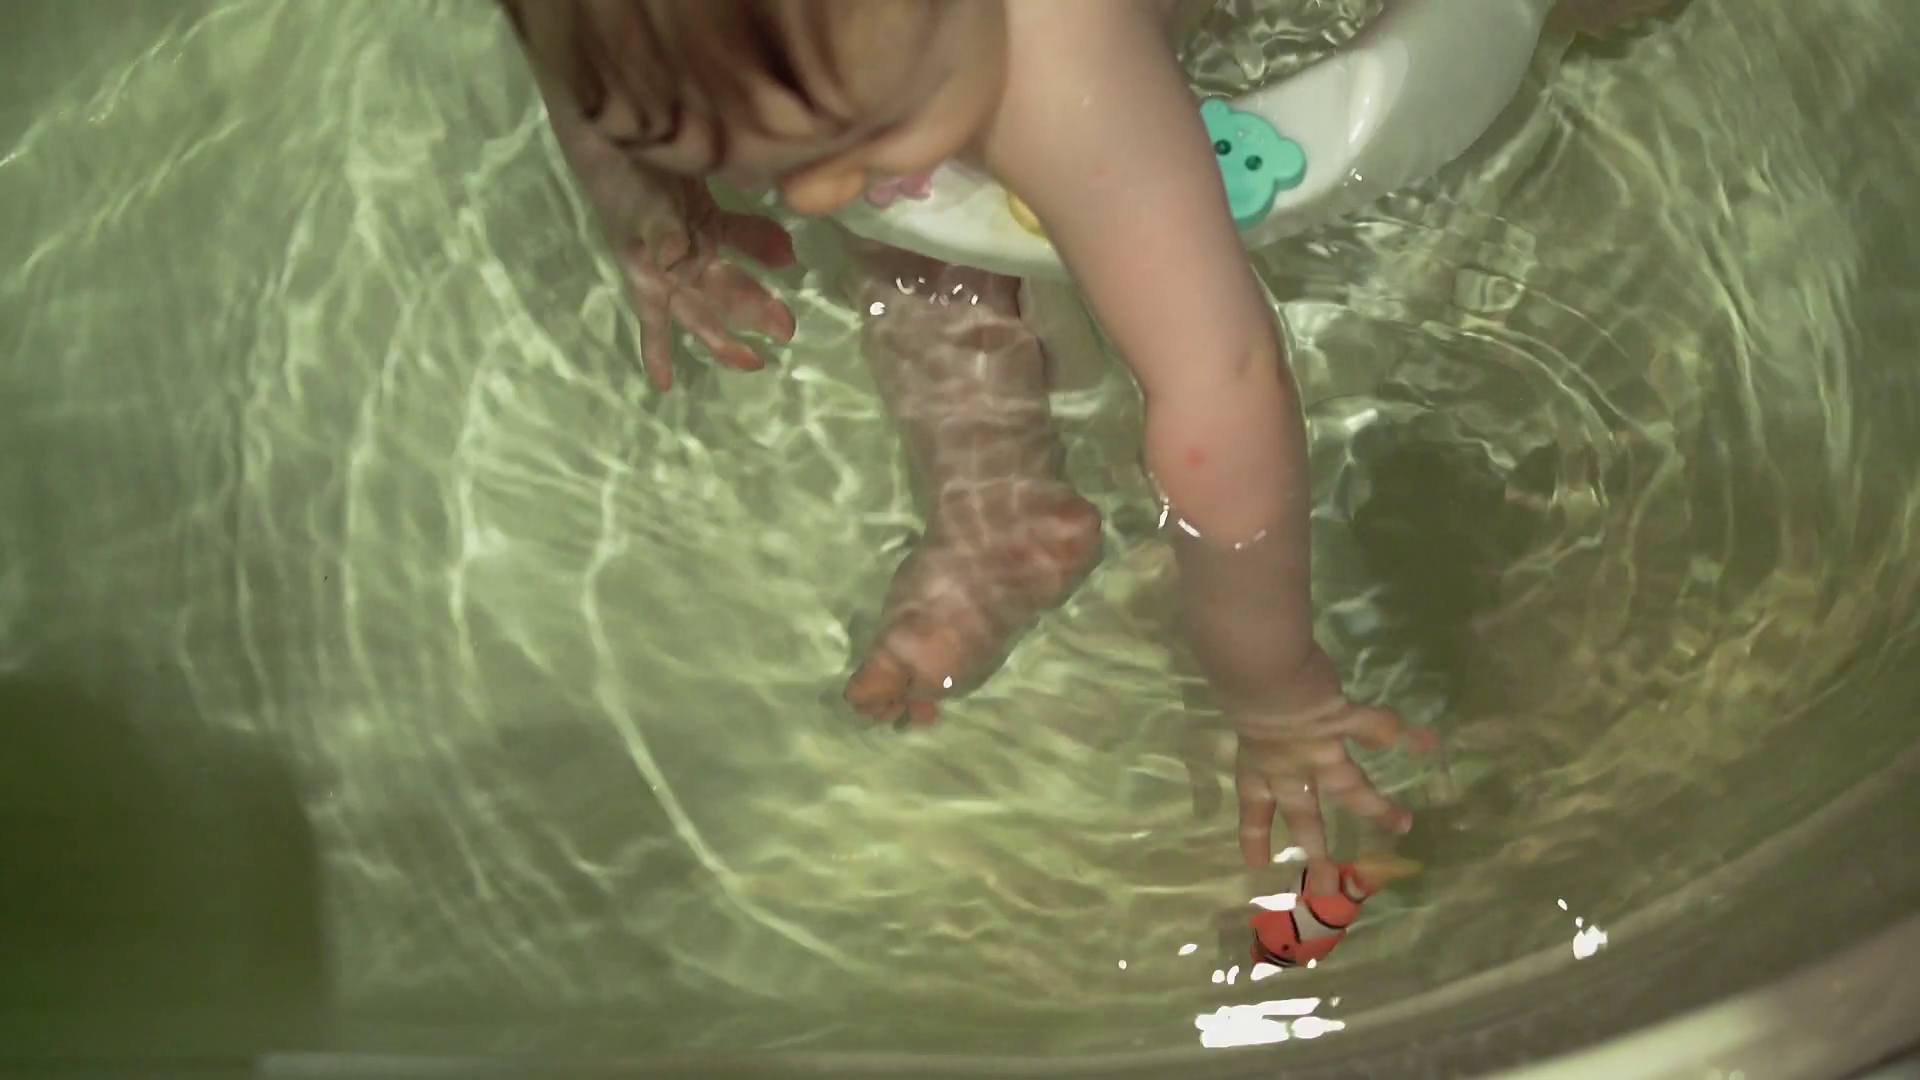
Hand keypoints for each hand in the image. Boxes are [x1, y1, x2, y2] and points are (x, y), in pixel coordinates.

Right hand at [589, 167, 797, 391]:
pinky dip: (760, 241)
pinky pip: (733, 231)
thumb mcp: (639, 206)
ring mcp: (686, 233)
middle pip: (701, 307)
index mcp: (649, 269)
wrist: (618, 120)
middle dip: (727, 336)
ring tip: (784, 322)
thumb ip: (660, 232)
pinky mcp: (700, 207)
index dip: (666, 351)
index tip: (665, 387)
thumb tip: (675, 260)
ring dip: (751, 295)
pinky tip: (786, 251)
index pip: (667, 317)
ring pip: (721, 276)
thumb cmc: (623, 169)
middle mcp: (668, 260)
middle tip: (760, 361)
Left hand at [1232, 653, 1434, 891]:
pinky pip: (1378, 728)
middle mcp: (1290, 767)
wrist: (1260, 671)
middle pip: (1304, 817)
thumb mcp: (1243, 706)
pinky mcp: (1344, 726)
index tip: (1257, 865)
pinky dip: (1401, 731)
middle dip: (1317, 851)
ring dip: (1378, 809)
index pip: (1254, 807)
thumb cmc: (1242, 681)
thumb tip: (1254, 698)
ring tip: (1404, 824)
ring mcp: (1319, 751)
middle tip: (1327, 884)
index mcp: (1259, 763)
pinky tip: (1426, 739)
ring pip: (1352, 789)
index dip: (1255, 835)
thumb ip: (1255, 711)